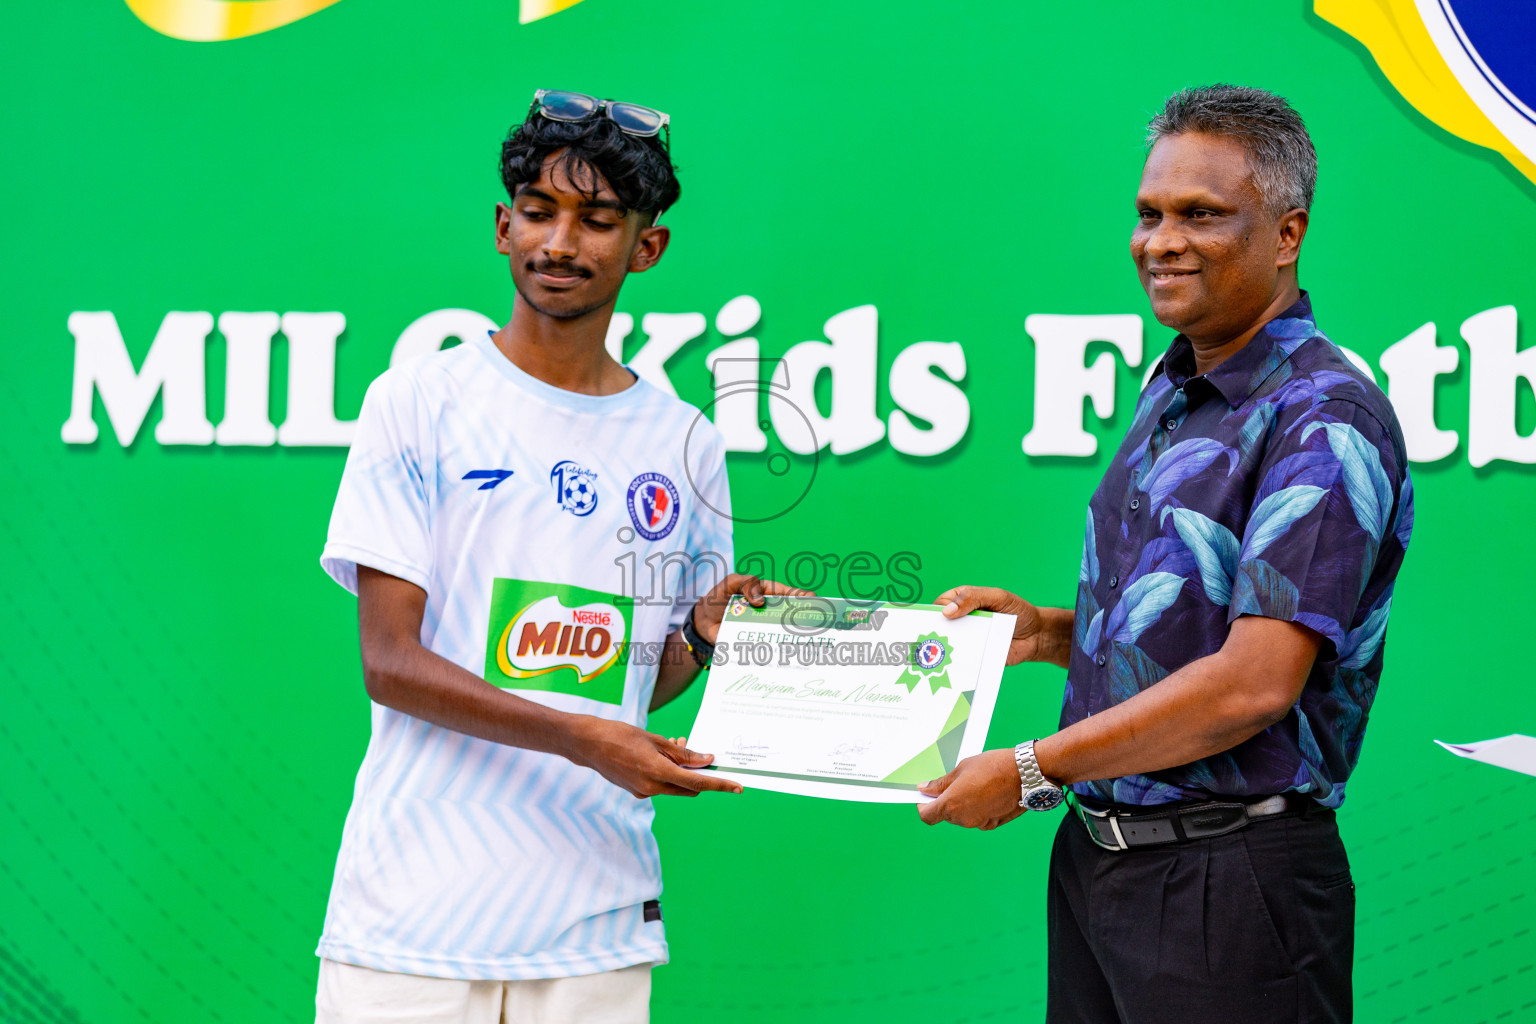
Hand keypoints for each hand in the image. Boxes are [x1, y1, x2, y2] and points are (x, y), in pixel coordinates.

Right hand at [570, 718, 742, 797]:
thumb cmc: (619, 735)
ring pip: (674, 785)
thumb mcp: (654, 739)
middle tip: (696, 749)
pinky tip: (659, 753)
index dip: (719, 785)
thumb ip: (682, 753)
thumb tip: (706, 761)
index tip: (737, 787)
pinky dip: (666, 771)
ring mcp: (643, 792)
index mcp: (657, 773)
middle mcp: (651, 788)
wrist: (587, 744)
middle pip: (688, 788)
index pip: (697, 784)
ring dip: (681, 770)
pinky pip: (660, 784)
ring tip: (675, 743)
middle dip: (698, 773)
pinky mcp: (636, 790)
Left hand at [692, 573, 812, 644]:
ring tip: (803, 646)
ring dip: (795, 640)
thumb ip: (746, 583)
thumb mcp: (730, 583)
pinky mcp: (758, 642)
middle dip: (807, 622)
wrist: (703, 622)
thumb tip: (760, 599)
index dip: (808, 598)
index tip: (815, 603)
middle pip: (795, 617)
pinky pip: (771, 648)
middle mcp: (772, 612)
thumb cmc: (718, 597)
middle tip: (814, 629)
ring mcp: (766, 628)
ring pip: (786, 635)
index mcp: (770, 593)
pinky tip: (784, 659)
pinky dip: (777, 653)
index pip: (794, 594)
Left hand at [917, 749, 1024, 829]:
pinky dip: (978, 809)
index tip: (925, 797)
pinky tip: (988, 794)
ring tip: (976, 785)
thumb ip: (941, 783)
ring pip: (962, 817)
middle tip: (956, 783)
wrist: (1024, 774)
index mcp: (951, 805)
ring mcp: (979, 824)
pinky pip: (978, 819)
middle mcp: (963, 819)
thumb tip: (925, 789)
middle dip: (946, 801)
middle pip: (946, 815)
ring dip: (963, 805)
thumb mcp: (962, 769)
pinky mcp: (993, 824)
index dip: (923, 806)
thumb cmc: (992, 767)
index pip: (927, 815)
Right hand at [934, 585, 1050, 665]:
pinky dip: (957, 664)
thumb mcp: (997, 597)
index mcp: (964, 602)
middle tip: (933, 638)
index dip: (936, 611)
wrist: (1037, 636)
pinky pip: (962, 661)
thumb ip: (973, 598)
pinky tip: (954, 667)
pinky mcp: (976, 656)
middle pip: (940, 626)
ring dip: (943, 650)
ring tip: (938, 655)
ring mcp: (968, 639)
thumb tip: (946, 611)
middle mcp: (963, 621)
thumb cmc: (1018, 611)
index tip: (939, 618)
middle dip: (935, 632)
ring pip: (948, 645)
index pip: (941, 604)